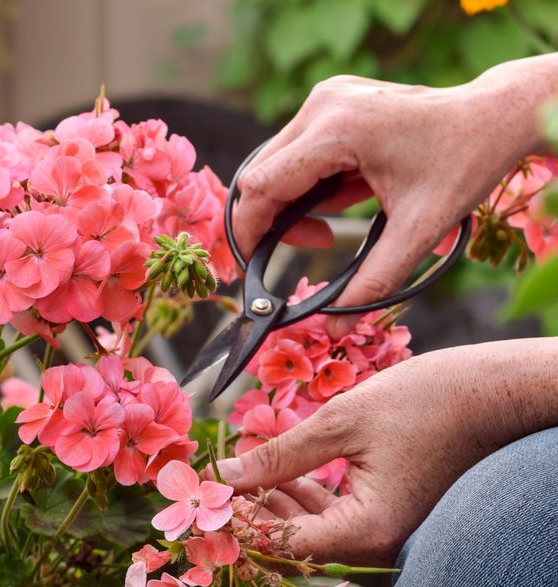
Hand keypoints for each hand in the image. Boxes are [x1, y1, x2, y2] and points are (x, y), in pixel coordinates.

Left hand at [210, 339, 557, 565]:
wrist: (495, 394)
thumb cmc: (429, 402)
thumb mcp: (341, 422)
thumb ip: (279, 455)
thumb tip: (226, 476)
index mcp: (365, 530)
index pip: (280, 544)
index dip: (236, 522)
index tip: (202, 497)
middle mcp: (375, 544)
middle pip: (291, 543)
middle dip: (249, 512)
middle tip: (212, 481)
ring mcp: (383, 532)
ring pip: (309, 530)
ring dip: (271, 502)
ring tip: (236, 471)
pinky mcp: (386, 514)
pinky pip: (332, 516)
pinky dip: (300, 496)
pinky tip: (274, 471)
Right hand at [235, 56, 556, 337]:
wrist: (496, 115)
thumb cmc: (465, 163)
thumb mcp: (419, 231)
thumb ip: (372, 282)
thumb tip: (332, 328)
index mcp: (339, 128)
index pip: (261, 186)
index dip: (248, 233)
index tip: (251, 269)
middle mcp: (323, 104)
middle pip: (260, 176)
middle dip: (271, 222)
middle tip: (309, 248)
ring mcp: (326, 99)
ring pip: (274, 166)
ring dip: (290, 206)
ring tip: (330, 230)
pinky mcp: (331, 102)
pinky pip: (295, 155)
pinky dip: (307, 189)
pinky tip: (343, 202)